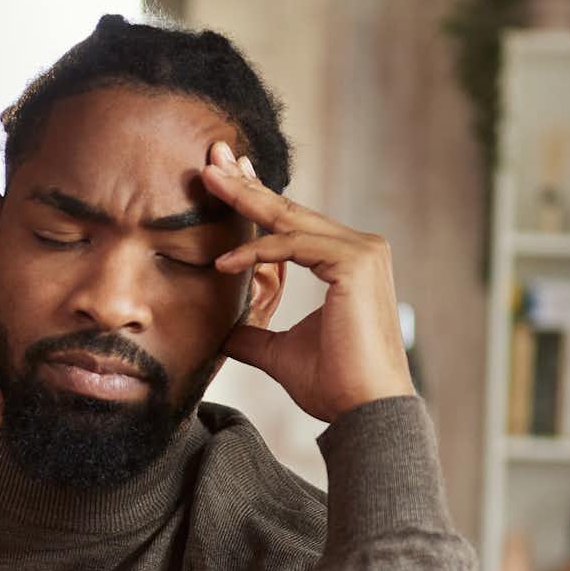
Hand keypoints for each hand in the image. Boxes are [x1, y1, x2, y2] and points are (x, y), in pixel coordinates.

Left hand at [199, 142, 414, 422]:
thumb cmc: (333, 385)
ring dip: (245, 200)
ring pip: (289, 220)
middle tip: (210, 159)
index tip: (222, 181)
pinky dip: (256, 252)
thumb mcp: (280, 353)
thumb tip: (223, 333)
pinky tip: (223, 262)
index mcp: (345, 261)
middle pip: (289, 211)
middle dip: (246, 184)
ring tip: (207, 180)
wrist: (363, 411)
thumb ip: (255, 336)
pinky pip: (292, 247)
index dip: (256, 200)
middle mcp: (359, 248)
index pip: (292, 223)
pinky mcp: (355, 263)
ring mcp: (361, 251)